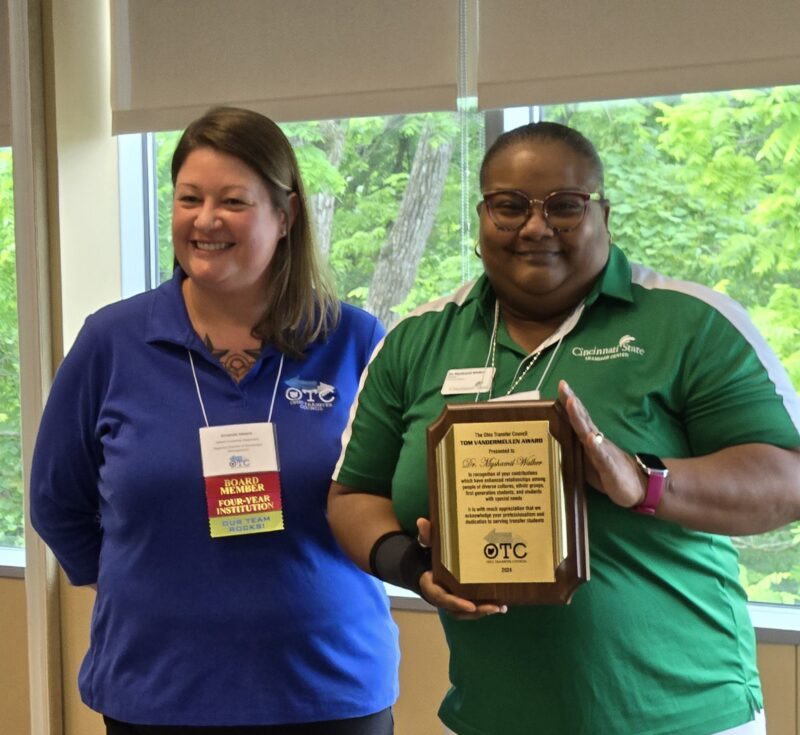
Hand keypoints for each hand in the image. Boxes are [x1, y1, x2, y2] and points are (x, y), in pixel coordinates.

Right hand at [416, 518, 507, 619]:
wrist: (425, 566)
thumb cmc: (427, 556)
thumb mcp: (426, 546)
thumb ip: (426, 536)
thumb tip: (422, 521)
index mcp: (432, 586)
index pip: (442, 598)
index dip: (456, 603)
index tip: (471, 606)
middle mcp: (443, 597)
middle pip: (458, 610)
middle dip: (476, 611)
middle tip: (493, 607)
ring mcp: (453, 600)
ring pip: (467, 612)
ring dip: (483, 612)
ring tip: (500, 607)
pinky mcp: (462, 599)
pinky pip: (473, 608)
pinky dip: (485, 608)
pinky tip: (502, 606)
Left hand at [558, 380, 647, 508]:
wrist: (638, 487)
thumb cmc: (608, 473)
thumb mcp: (586, 462)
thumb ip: (574, 449)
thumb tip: (554, 440)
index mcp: (589, 439)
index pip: (578, 418)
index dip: (569, 402)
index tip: (562, 385)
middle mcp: (596, 441)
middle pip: (582, 419)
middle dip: (572, 402)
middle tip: (563, 386)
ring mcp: (604, 452)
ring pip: (589, 433)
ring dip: (580, 418)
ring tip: (572, 402)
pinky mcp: (610, 467)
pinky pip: (602, 456)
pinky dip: (596, 446)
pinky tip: (591, 438)